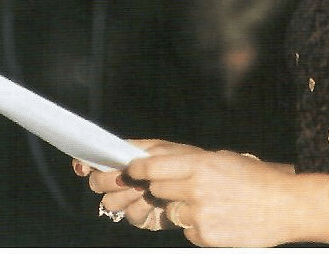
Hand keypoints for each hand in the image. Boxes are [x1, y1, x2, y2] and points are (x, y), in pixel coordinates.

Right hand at [72, 140, 203, 230]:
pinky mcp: (140, 215)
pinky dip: (140, 209)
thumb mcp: (163, 153)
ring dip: (127, 196)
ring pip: (110, 201)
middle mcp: (125, 177)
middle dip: (109, 181)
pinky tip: (153, 204)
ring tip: (145, 190)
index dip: (86, 162)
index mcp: (129, 156)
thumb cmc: (186, 162)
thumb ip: (139, 158)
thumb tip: (120, 166)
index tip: (83, 167)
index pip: (98, 157)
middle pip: (98, 182)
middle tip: (128, 180)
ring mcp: (131, 197)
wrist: (204, 186)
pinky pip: (130, 215)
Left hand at [124, 141, 298, 246]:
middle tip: (179, 185)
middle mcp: (195, 189)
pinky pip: (186, 229)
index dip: (138, 169)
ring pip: (170, 210)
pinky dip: (196, 224)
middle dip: (161, 187)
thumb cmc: (256, 179)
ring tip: (209, 202)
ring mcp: (198, 214)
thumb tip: (161, 164)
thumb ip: (192, 163)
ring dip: (181, 207)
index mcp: (201, 164)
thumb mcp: (223, 159)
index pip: (152, 167)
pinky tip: (218, 217)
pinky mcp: (203, 236)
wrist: (284, 205)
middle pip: (156, 189)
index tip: (132, 169)